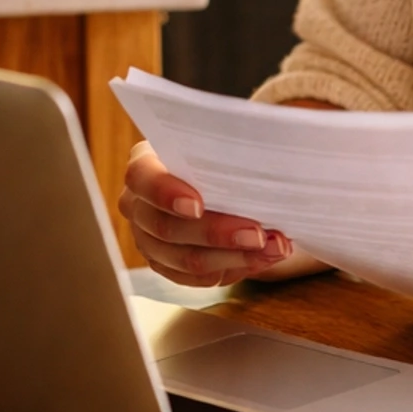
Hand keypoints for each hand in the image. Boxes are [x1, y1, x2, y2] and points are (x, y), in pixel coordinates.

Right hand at [118, 141, 302, 287]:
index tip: (198, 205)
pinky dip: (235, 268)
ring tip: (274, 248)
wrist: (220, 182)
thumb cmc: (220, 154)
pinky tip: (264, 257)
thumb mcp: (223, 136)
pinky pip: (197, 277)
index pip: (142, 178)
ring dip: (235, 256)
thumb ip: (234, 134)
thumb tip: (266, 133)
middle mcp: (138, 204)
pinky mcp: (166, 264)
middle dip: (218, 233)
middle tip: (259, 234)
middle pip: (167, 228)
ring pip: (186, 259)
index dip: (166, 193)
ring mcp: (148, 239)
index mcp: (144, 164)